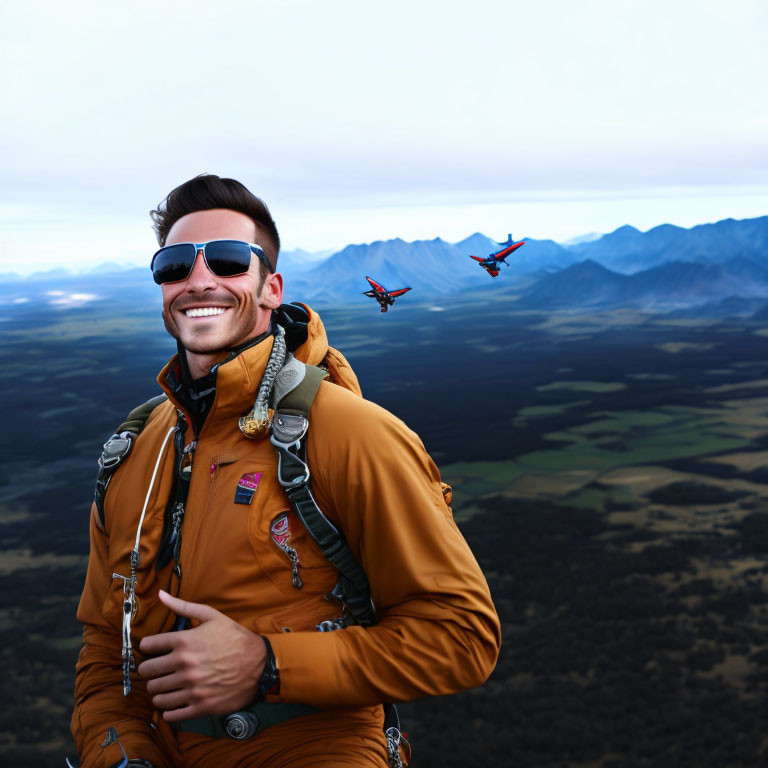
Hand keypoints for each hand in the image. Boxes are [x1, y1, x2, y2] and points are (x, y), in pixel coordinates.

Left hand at [137, 590, 265, 722]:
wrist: (260, 664)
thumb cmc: (235, 638)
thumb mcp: (212, 616)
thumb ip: (183, 607)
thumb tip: (160, 595)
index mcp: (184, 641)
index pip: (148, 646)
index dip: (148, 646)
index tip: (153, 649)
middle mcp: (184, 665)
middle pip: (148, 672)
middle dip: (150, 669)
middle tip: (158, 668)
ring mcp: (191, 687)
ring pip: (156, 694)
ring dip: (158, 689)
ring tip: (166, 684)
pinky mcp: (199, 706)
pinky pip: (170, 713)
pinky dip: (168, 709)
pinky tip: (174, 701)